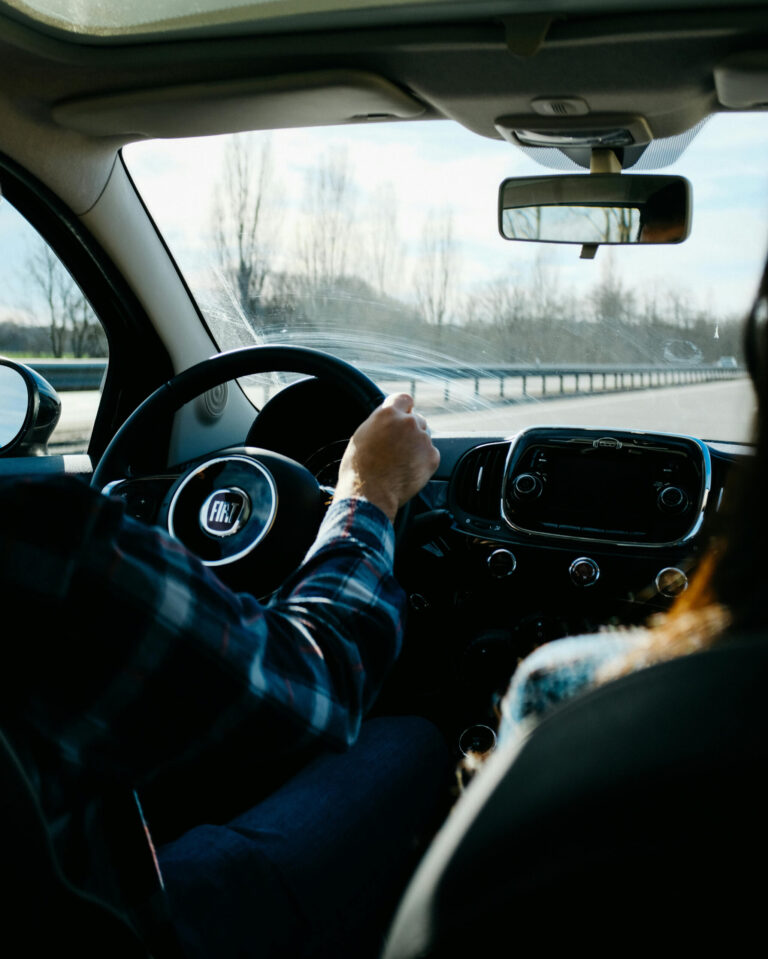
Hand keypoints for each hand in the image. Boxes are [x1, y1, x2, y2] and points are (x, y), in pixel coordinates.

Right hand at [333, 393, 439, 522]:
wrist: (369, 494)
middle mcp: (408, 422)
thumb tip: (388, 418)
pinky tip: (407, 469)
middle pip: (416, 419)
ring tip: (399, 462)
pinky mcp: (432, 457)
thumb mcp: (361, 435)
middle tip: (397, 447)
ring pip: (424, 437)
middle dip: (409, 430)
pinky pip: (430, 454)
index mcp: (388, 413)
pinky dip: (422, 461)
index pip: (404, 399)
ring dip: (416, 445)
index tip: (402, 416)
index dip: (403, 408)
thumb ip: (379, 422)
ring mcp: (422, 440)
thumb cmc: (359, 468)